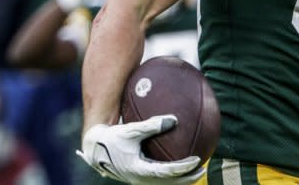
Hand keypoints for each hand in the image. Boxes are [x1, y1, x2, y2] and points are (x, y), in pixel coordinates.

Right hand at [77, 115, 204, 184]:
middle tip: (203, 169)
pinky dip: (172, 175)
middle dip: (187, 178)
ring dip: (181, 179)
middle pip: (169, 184)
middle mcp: (140, 179)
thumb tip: (175, 119)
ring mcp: (139, 180)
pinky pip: (160, 180)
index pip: (166, 172)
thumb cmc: (113, 138)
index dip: (183, 168)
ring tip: (196, 171)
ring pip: (165, 184)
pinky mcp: (139, 177)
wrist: (96, 149)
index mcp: (138, 170)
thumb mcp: (131, 129)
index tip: (197, 160)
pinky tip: (181, 166)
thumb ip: (151, 125)